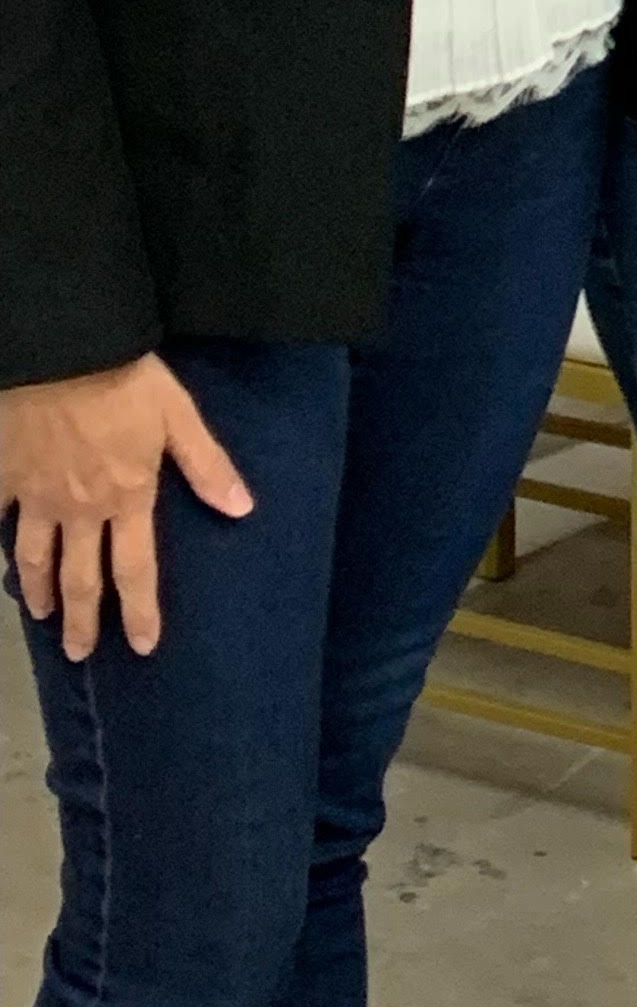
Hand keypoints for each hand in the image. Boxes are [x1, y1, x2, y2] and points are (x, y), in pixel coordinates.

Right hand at [1, 357, 253, 658]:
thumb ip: (206, 465)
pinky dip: (1, 542)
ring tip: (40, 616)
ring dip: (38, 591)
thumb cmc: (126, 380)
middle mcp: (80, 509)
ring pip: (34, 558)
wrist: (61, 353)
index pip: (135, 569)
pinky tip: (2, 556)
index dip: (139, 611)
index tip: (142, 646)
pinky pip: (0, 521)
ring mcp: (37, 498)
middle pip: (79, 578)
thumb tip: (242, 509)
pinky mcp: (6, 480)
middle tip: (80, 653)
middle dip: (81, 620)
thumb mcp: (178, 416)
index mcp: (127, 497)